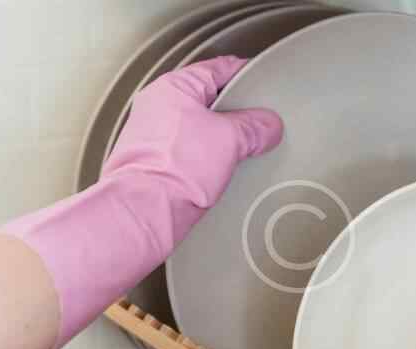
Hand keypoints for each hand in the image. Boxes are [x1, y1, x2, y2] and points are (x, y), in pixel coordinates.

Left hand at [103, 55, 282, 246]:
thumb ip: (254, 126)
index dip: (244, 74)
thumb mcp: (229, 138)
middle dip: (236, 113)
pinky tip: (227, 171)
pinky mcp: (158, 165)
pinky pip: (193, 154)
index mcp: (173, 88)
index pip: (217, 69)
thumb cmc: (175, 168)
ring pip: (201, 130)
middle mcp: (159, 108)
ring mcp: (156, 138)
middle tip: (261, 122)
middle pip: (209, 101)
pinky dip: (210, 160)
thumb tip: (269, 125)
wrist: (146, 211)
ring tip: (248, 148)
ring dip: (224, 139)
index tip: (263, 81)